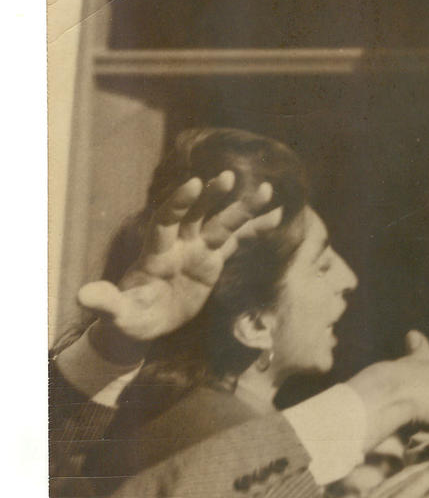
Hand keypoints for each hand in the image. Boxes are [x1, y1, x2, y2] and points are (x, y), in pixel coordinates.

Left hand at [78, 171, 281, 350]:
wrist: (143, 321)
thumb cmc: (128, 318)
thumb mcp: (116, 314)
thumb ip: (105, 302)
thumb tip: (83, 297)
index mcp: (155, 252)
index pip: (166, 221)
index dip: (179, 202)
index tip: (194, 184)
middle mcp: (178, 244)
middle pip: (196, 214)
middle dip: (211, 197)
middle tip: (228, 177)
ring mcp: (197, 250)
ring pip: (221, 223)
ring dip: (241, 207)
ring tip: (265, 190)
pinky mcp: (212, 260)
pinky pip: (236, 242)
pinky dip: (255, 230)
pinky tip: (276, 216)